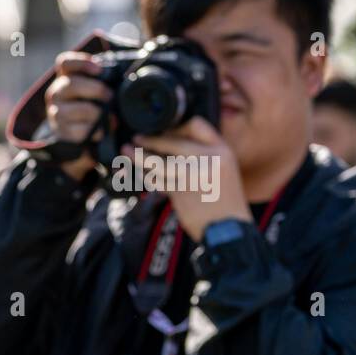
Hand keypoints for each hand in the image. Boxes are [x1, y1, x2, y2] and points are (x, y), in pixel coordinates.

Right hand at [44, 52, 112, 179]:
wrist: (83, 139)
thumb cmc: (95, 108)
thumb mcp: (98, 90)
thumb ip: (106, 79)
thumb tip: (133, 68)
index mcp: (65, 78)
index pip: (65, 62)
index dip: (82, 63)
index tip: (100, 70)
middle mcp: (56, 93)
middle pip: (71, 84)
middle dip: (96, 90)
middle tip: (110, 97)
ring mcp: (55, 113)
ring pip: (76, 109)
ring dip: (97, 113)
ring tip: (112, 118)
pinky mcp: (61, 132)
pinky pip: (79, 130)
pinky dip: (95, 131)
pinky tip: (103, 131)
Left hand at [127, 117, 250, 241]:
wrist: (228, 229)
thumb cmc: (224, 201)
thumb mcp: (224, 170)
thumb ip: (204, 155)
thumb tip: (171, 143)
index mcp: (222, 150)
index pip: (196, 125)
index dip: (176, 126)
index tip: (163, 131)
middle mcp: (209, 159)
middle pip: (173, 142)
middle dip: (151, 140)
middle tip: (136, 138)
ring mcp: (193, 175)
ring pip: (159, 162)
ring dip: (140, 157)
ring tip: (127, 152)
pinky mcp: (180, 192)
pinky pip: (157, 179)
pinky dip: (146, 175)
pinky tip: (138, 172)